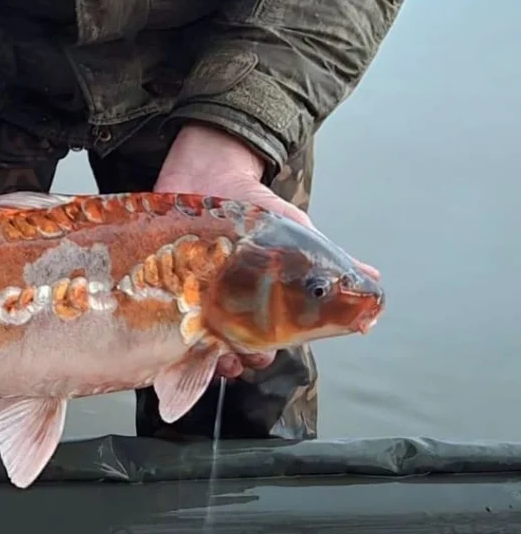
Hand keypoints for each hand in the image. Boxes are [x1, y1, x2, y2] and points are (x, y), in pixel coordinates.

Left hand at [154, 122, 379, 380]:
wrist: (211, 173)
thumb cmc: (256, 211)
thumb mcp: (299, 236)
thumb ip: (330, 263)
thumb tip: (375, 280)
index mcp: (252, 307)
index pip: (258, 345)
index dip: (260, 354)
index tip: (262, 353)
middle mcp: (218, 309)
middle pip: (224, 350)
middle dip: (233, 360)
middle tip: (236, 355)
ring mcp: (186, 299)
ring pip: (192, 343)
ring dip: (201, 356)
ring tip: (208, 352)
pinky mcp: (157, 285)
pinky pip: (157, 320)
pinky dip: (165, 332)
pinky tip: (174, 333)